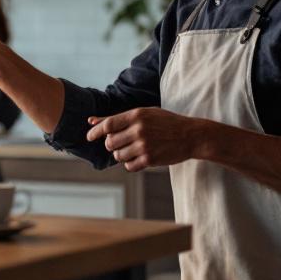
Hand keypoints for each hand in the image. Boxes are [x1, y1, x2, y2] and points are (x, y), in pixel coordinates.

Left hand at [86, 107, 203, 171]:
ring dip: (121, 154)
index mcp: (136, 116)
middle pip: (110, 142)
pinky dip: (130, 163)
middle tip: (120, 142)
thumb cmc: (165, 122)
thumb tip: (91, 121)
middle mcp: (139, 130)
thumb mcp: (143, 113)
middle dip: (111, 144)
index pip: (107, 125)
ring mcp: (145, 146)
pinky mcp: (150, 159)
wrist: (191, 135)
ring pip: (118, 155)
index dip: (95, 132)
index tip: (89, 137)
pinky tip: (138, 157)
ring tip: (132, 149)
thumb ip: (117, 118)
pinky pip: (129, 166)